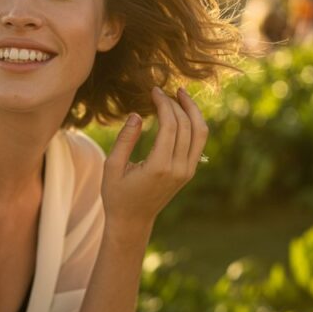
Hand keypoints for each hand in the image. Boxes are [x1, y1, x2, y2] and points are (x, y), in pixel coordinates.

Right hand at [101, 86, 207, 231]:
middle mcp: (178, 169)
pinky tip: (182, 112)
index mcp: (158, 167)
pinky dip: (194, 123)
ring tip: (181, 94)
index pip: (170, 125)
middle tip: (161, 92)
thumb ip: (125, 139)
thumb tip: (137, 114)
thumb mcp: (112, 166)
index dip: (164, 103)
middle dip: (175, 104)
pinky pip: (198, 142)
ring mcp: (186, 171)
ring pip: (200, 132)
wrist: (133, 221)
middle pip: (186, 125)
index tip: (154, 90)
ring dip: (192, 110)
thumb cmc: (117, 194)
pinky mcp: (188, 172)